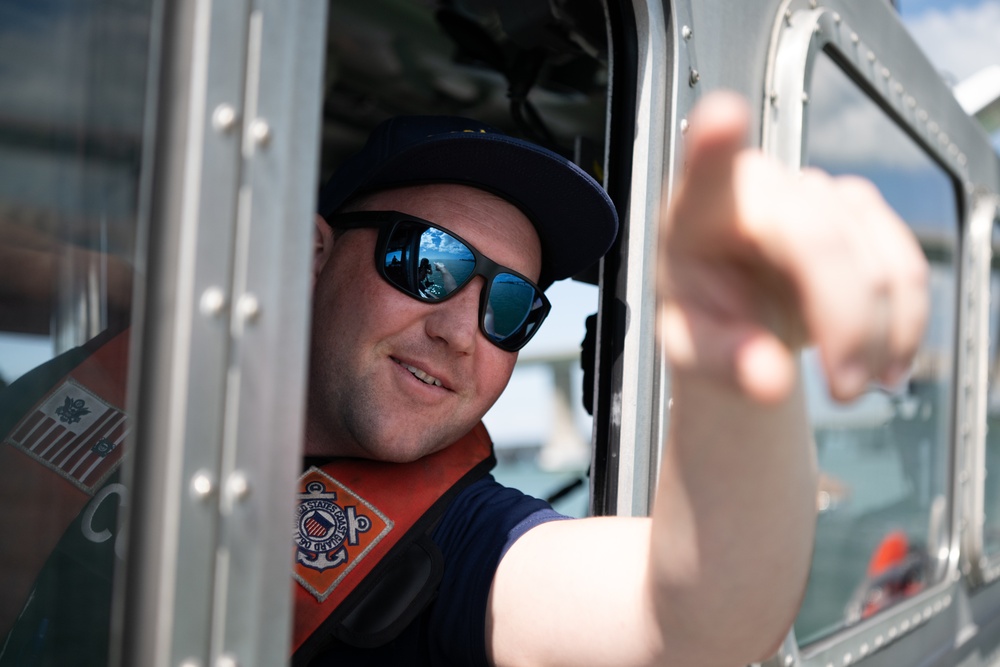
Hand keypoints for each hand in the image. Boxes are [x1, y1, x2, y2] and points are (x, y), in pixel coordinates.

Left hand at [658, 91, 927, 403]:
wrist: (739, 311)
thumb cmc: (704, 314)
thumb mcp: (694, 349)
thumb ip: (724, 364)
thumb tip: (770, 380)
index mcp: (699, 210)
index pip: (705, 165)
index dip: (715, 139)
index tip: (722, 118)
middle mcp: (759, 187)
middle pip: (822, 239)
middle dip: (848, 324)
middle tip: (843, 391)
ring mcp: (814, 192)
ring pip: (876, 258)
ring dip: (881, 335)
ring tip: (853, 386)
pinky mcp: (858, 210)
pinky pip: (906, 265)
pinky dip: (907, 323)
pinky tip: (886, 362)